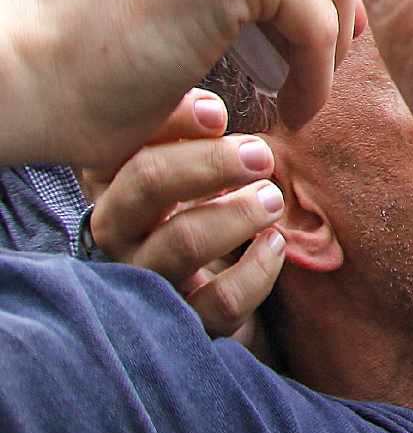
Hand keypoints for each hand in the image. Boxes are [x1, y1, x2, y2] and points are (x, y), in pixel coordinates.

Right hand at [80, 89, 284, 338]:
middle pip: (146, 182)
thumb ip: (199, 137)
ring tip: (272, 200)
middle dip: (210, 162)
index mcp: (116, 184)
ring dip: (238, 214)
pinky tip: (274, 245)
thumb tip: (216, 109)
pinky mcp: (183, 323)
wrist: (216, 296)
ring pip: (182, 242)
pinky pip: (219, 300)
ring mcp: (146, 281)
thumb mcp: (198, 172)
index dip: (170, 120)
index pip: (126, 141)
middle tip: (260, 156)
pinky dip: (256, 270)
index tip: (218, 114)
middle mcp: (119, 231)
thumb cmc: (207, 212)